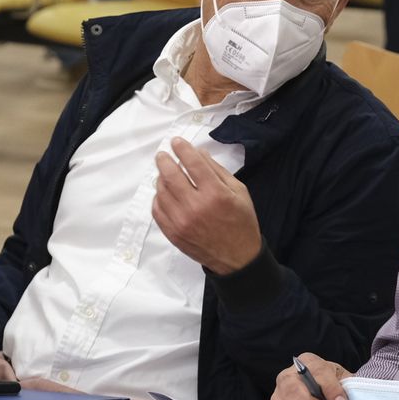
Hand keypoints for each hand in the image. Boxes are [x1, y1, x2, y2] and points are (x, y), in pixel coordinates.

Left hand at [152, 138, 262, 274]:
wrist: (237, 257)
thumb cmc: (241, 221)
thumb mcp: (238, 191)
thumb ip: (217, 170)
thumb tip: (198, 153)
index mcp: (215, 194)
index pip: (192, 163)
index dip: (182, 149)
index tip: (176, 142)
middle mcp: (195, 207)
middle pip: (170, 175)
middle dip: (164, 161)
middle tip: (163, 155)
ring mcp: (181, 222)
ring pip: (161, 192)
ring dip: (161, 178)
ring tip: (165, 174)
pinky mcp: (173, 234)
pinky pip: (157, 210)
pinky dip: (158, 198)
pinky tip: (164, 194)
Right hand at [268, 353, 353, 399]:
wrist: (310, 390)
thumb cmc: (327, 385)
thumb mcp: (338, 378)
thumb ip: (346, 385)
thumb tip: (356, 398)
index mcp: (307, 363)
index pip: (317, 372)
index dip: (331, 389)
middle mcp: (287, 378)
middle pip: (294, 392)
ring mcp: (278, 398)